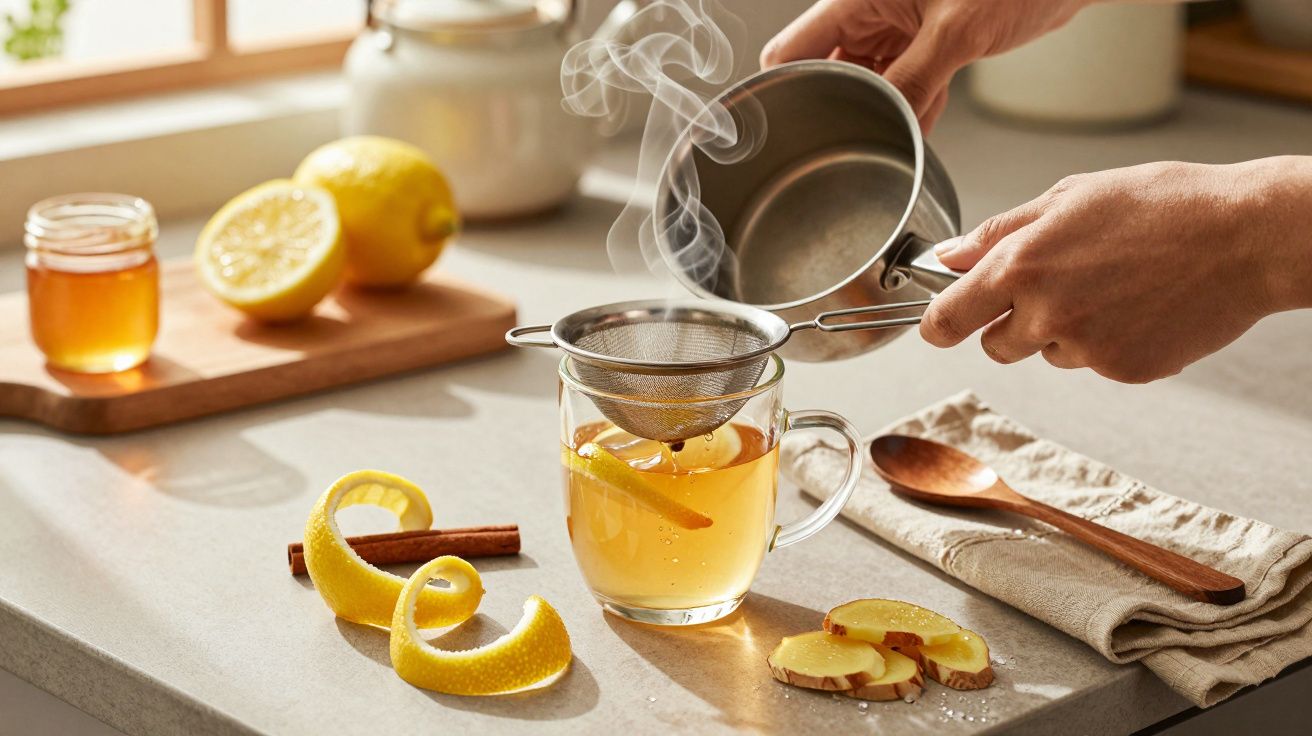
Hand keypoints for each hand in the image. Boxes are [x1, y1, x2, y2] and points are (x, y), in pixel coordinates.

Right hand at [761, 0, 1090, 130]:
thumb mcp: (956, 32)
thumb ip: (914, 82)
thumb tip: (888, 125)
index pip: (791, 50)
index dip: (788, 89)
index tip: (795, 128)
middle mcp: (870, 13)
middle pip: (829, 71)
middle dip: (845, 106)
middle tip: (856, 138)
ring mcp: (897, 29)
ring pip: (868, 83)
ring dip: (884, 110)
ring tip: (899, 129)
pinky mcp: (927, 42)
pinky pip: (902, 84)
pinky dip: (914, 105)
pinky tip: (926, 120)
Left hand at [919, 157, 1311, 383]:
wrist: (1244, 237)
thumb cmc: (1161, 204)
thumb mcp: (1069, 196)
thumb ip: (999, 232)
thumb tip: (950, 258)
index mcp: (1020, 267)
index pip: (946, 320)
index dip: (938, 324)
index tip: (940, 323)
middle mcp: (1045, 314)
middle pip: (995, 346)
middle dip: (1010, 324)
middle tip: (1055, 287)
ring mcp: (1085, 348)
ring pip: (1048, 353)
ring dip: (1064, 330)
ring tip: (1113, 286)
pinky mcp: (1122, 371)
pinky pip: (1095, 364)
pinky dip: (1109, 342)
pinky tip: (1140, 306)